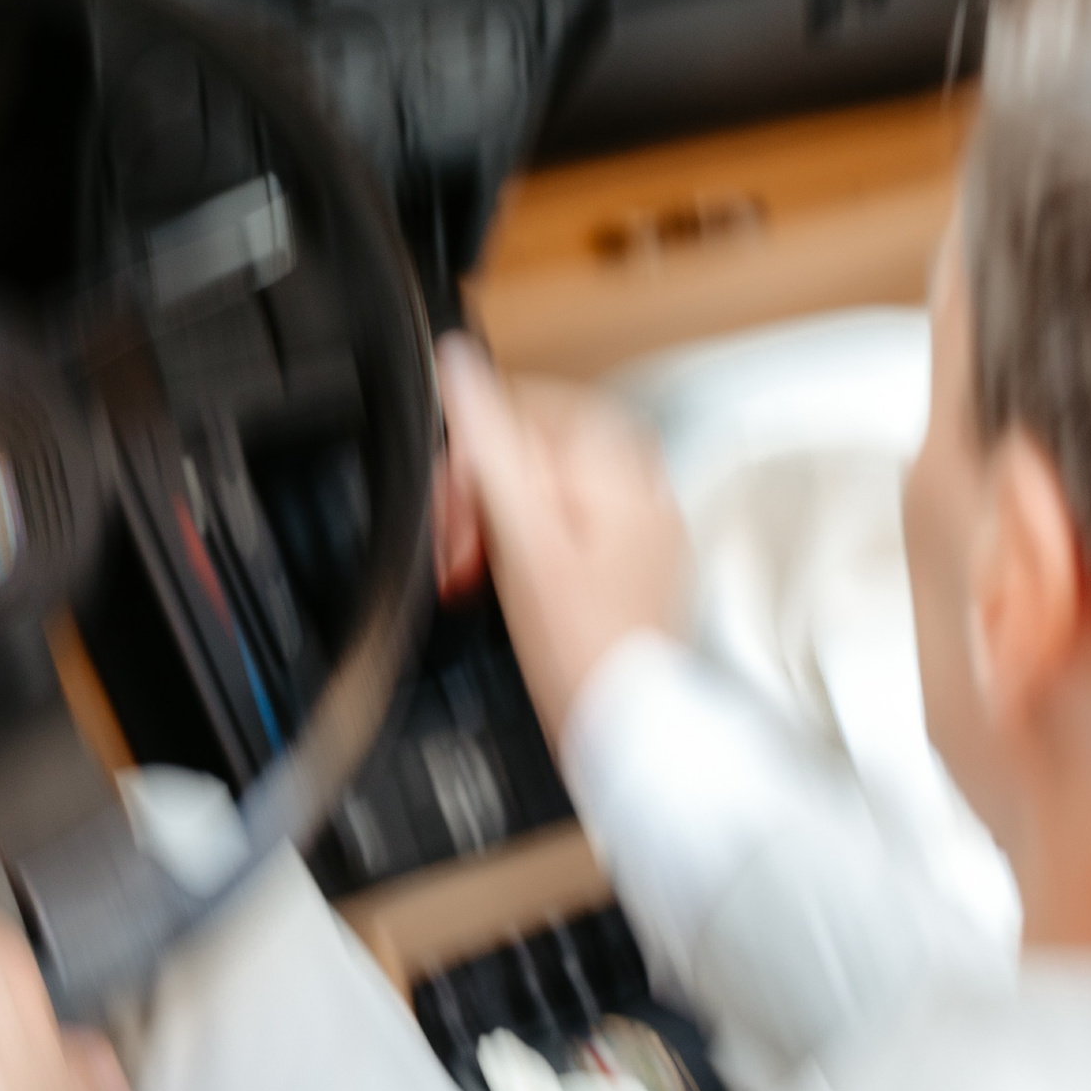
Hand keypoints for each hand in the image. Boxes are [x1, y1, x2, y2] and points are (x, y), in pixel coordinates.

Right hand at [433, 333, 687, 734]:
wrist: (623, 724)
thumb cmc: (580, 646)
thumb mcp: (521, 535)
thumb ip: (489, 443)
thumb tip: (459, 367)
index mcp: (615, 459)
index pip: (521, 408)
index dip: (471, 453)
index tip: (454, 501)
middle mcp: (636, 481)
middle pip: (530, 449)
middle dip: (479, 495)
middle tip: (457, 547)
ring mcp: (636, 522)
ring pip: (539, 489)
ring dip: (493, 524)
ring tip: (474, 572)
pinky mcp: (626, 560)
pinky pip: (560, 527)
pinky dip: (522, 548)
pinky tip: (505, 583)